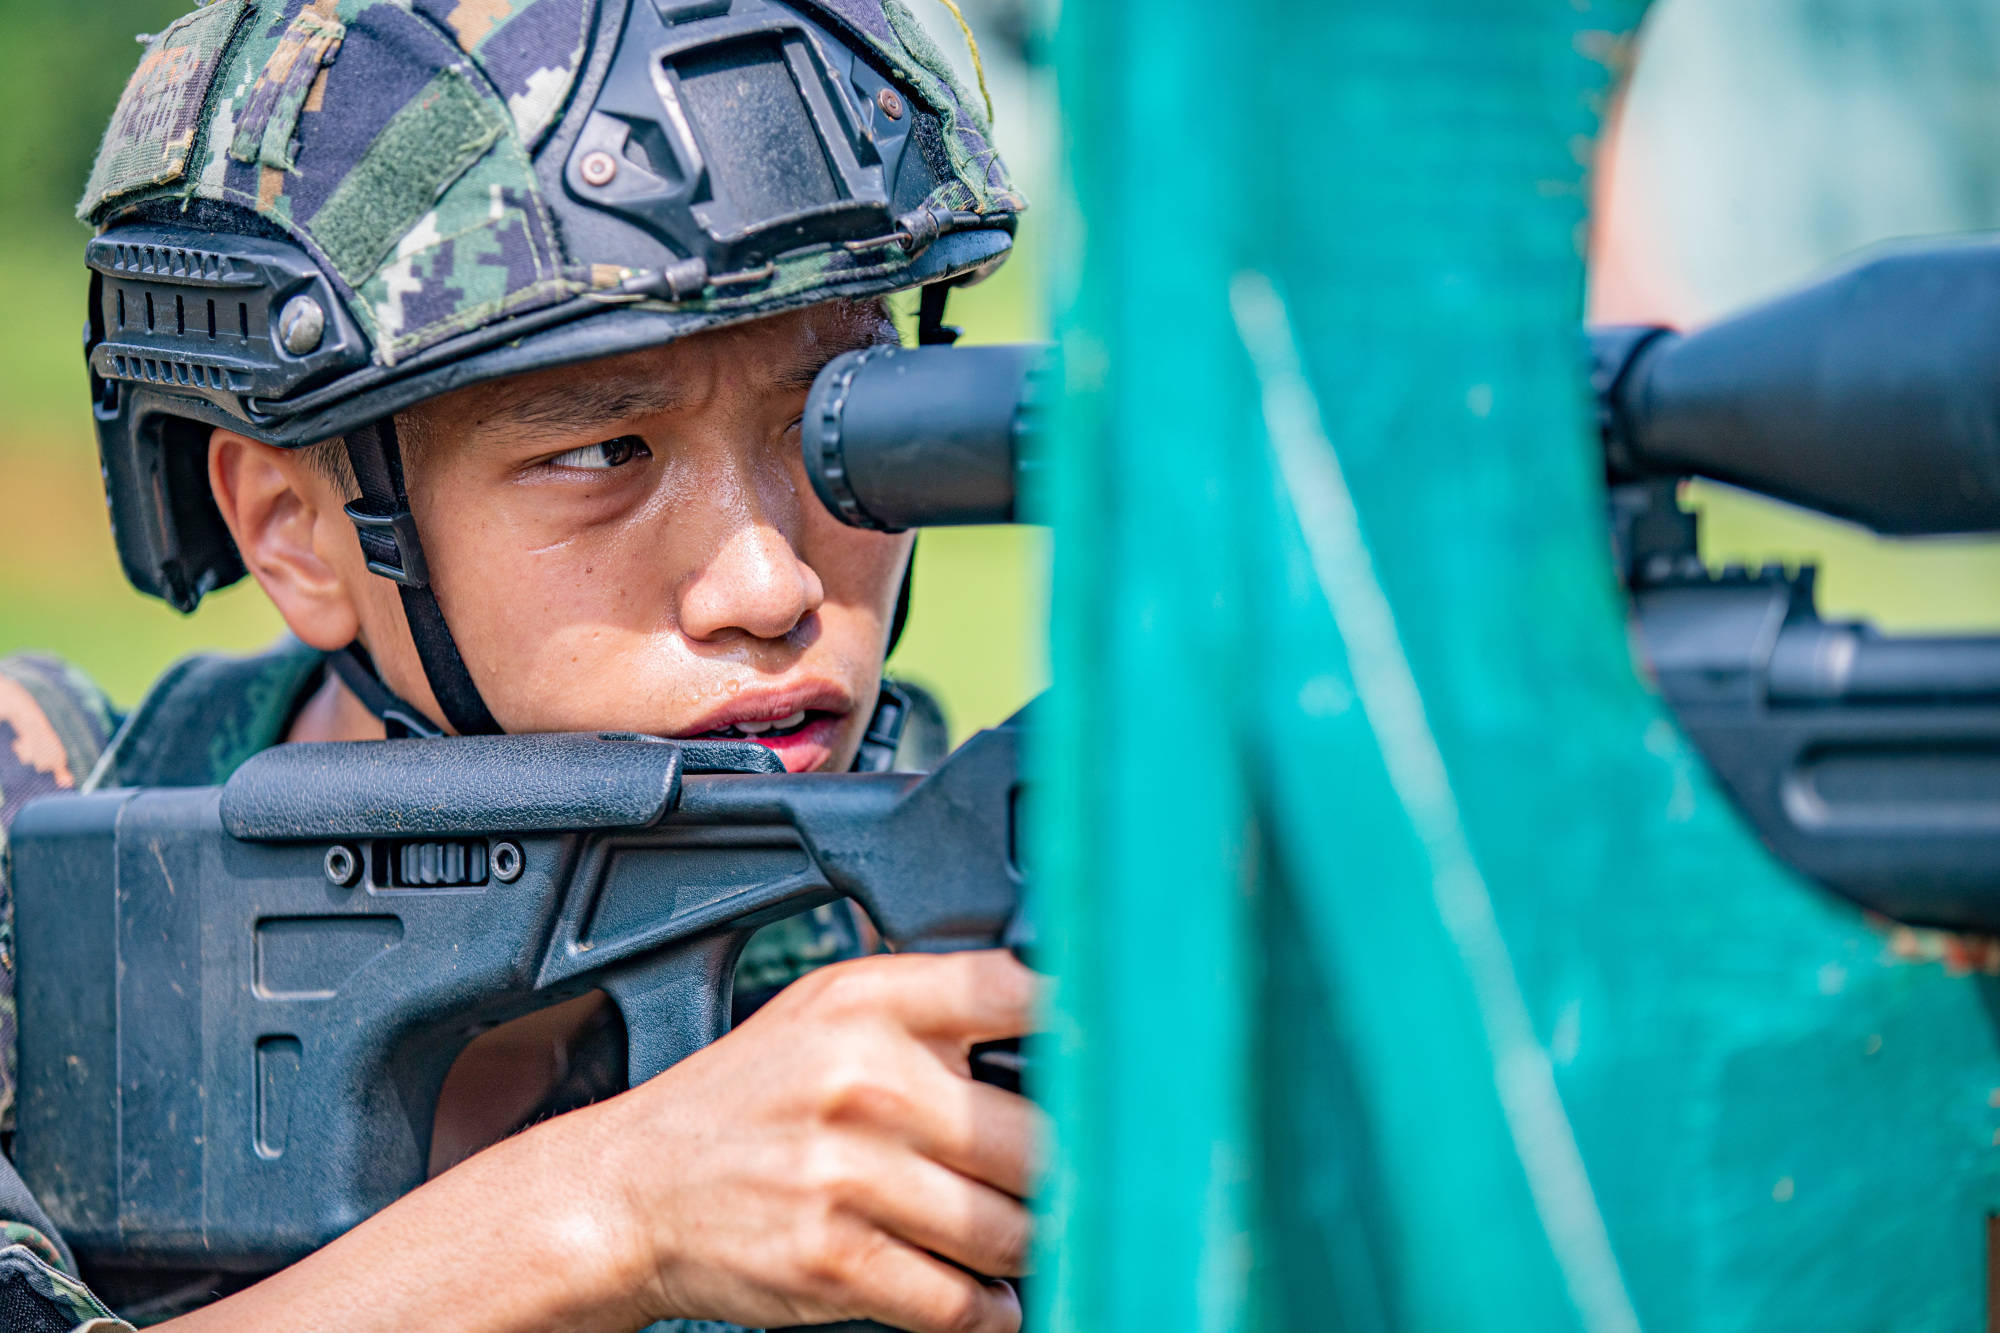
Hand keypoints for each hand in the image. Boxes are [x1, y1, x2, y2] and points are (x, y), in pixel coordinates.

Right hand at [587, 948, 1043, 1331]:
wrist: (633, 1189)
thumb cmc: (749, 1099)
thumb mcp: (825, 1009)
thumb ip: (934, 1001)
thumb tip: (1062, 1013)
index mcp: (868, 1004)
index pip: (1013, 991)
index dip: (1083, 1030)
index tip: (1115, 1068)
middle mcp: (862, 1080)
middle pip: (1036, 1137)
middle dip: (1059, 1173)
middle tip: (1064, 1183)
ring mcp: (847, 1174)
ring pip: (1009, 1228)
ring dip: (1027, 1246)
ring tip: (1017, 1238)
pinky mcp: (833, 1260)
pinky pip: (958, 1301)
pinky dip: (988, 1309)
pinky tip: (984, 1294)